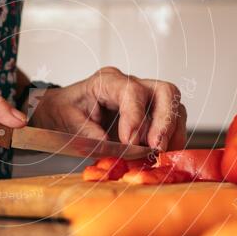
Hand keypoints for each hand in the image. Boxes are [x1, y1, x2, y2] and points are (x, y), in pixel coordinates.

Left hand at [28, 67, 185, 150]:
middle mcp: (131, 84)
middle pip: (164, 91)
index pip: (132, 92)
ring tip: (161, 154)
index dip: (135, 117)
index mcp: (107, 80)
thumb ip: (85, 131)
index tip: (129, 142)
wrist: (62, 110)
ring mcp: (144, 97)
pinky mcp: (150, 113)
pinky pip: (172, 121)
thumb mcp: (66, 120)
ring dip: (172, 131)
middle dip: (164, 121)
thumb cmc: (64, 110)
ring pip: (174, 105)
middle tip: (156, 147)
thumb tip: (106, 144)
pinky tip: (162, 155)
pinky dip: (171, 138)